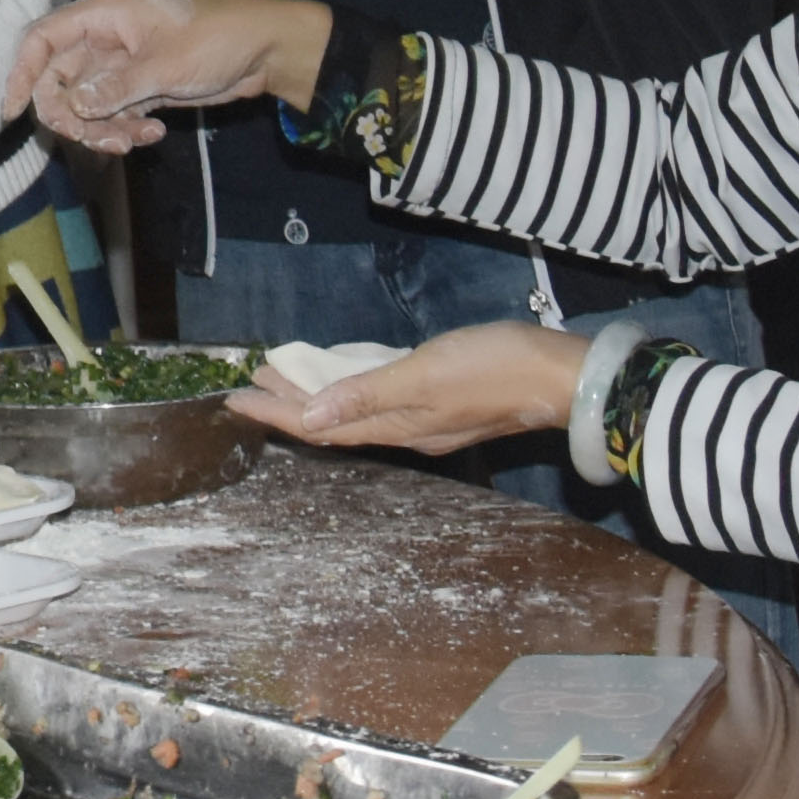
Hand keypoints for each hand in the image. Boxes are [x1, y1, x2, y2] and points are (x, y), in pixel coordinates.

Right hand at [7, 0, 328, 158]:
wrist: (268, 48)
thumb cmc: (219, 37)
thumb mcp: (165, 64)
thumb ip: (115, 87)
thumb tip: (72, 106)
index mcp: (105, 14)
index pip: (44, 38)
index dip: (21, 73)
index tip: (11, 112)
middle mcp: (106, 38)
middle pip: (60, 80)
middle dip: (73, 115)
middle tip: (98, 139)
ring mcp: (122, 65)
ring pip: (87, 104)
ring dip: (102, 129)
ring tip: (134, 140)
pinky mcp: (141, 87)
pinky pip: (114, 113)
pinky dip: (125, 129)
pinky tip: (153, 134)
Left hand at [236, 315, 579, 455]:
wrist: (562, 375)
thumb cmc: (495, 369)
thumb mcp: (424, 374)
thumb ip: (366, 393)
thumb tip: (311, 417)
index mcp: (398, 427)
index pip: (320, 426)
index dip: (276, 412)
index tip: (235, 401)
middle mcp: (407, 429)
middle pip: (333, 421)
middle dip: (289, 402)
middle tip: (251, 383)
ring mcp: (427, 416)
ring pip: (356, 408)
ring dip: (319, 393)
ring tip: (284, 372)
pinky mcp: (444, 397)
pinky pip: (382, 396)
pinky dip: (354, 385)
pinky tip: (346, 371)